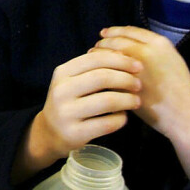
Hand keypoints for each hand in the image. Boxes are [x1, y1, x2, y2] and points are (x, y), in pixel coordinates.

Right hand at [17, 50, 141, 178]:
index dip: (120, 60)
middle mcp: (62, 91)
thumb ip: (94, 68)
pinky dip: (121, 118)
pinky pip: (107, 123)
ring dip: (128, 99)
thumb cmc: (69, 101)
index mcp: (62, 73)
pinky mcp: (75, 133)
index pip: (95, 59)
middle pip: (102, 78)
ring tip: (136, 101)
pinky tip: (123, 116)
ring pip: (107, 101)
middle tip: (139, 85)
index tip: (138, 66)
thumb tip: (125, 56)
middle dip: (126, 79)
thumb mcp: (73, 80)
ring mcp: (66, 113)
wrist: (50, 132)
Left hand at [93, 26, 189, 175]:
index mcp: (159, 43)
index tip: (105, 34)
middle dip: (103, 42)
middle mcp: (146, 51)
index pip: (130, 31)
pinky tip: (95, 73)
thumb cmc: (179, 89)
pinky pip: (106, 71)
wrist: (184, 114)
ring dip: (98, 54)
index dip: (115, 31)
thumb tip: (131, 43)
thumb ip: (153, 50)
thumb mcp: (172, 60)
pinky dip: (98, 69)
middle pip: (116, 40)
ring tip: (92, 58)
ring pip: (108, 54)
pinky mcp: (125, 83)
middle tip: (96, 46)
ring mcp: (134, 67)